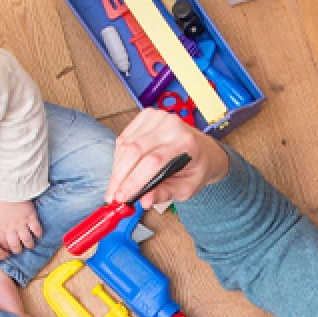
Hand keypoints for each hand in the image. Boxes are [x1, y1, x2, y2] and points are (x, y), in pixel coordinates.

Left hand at [0, 194, 41, 254]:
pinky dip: (38, 234)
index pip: (2, 244)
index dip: (5, 248)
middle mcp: (10, 229)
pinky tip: (39, 235)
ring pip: (27, 240)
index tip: (7, 249)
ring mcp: (22, 224)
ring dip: (29, 244)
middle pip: (15, 246)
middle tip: (19, 250)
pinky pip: (37, 229)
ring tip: (30, 245)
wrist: (8, 187)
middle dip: (17, 250)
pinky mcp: (31, 217)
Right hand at [105, 108, 228, 207]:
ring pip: (125, 145)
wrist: (203, 150)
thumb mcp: (187, 188)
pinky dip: (119, 157)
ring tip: (116, 186)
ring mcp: (158, 118)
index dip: (133, 180)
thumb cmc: (196, 168)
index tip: (122, 197)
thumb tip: (145, 200)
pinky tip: (122, 169)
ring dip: (117, 168)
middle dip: (120, 177)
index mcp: (185, 143)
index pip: (153, 161)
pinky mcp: (146, 116)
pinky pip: (124, 138)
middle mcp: (171, 126)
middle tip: (114, 195)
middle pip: (134, 151)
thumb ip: (165, 194)